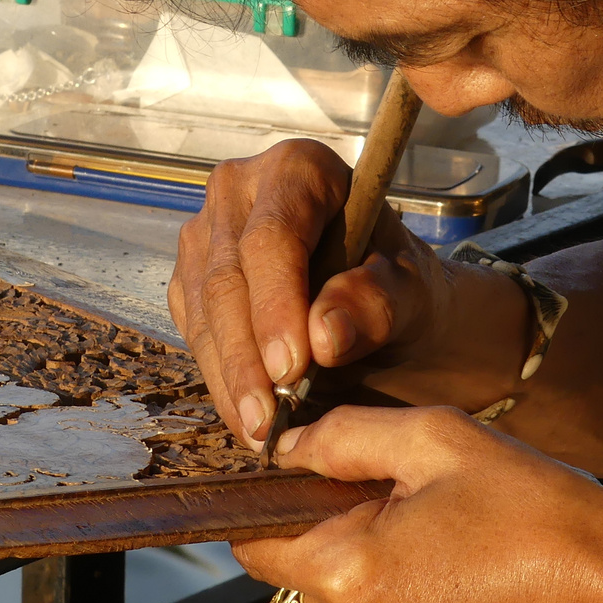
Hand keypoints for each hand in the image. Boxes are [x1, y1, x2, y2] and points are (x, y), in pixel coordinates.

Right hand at [169, 140, 460, 446]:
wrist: (386, 306)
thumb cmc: (401, 285)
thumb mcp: (412, 290)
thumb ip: (377, 302)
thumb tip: (325, 336)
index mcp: (299, 169)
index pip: (272, 239)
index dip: (276, 307)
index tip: (291, 368)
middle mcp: (240, 190)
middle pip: (227, 280)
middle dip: (246, 358)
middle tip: (269, 419)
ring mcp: (207, 235)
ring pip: (202, 313)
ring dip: (228, 380)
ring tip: (259, 432)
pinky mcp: (190, 281)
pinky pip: (195, 334)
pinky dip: (221, 382)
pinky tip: (247, 419)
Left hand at [231, 404, 602, 602]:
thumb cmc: (537, 511)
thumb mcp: (439, 440)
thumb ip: (343, 437)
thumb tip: (284, 447)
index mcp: (347, 571)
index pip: (255, 542)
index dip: (279, 505)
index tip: (318, 484)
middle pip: (303, 577)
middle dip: (340, 539)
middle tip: (413, 509)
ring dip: (373, 581)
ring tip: (446, 550)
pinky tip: (459, 592)